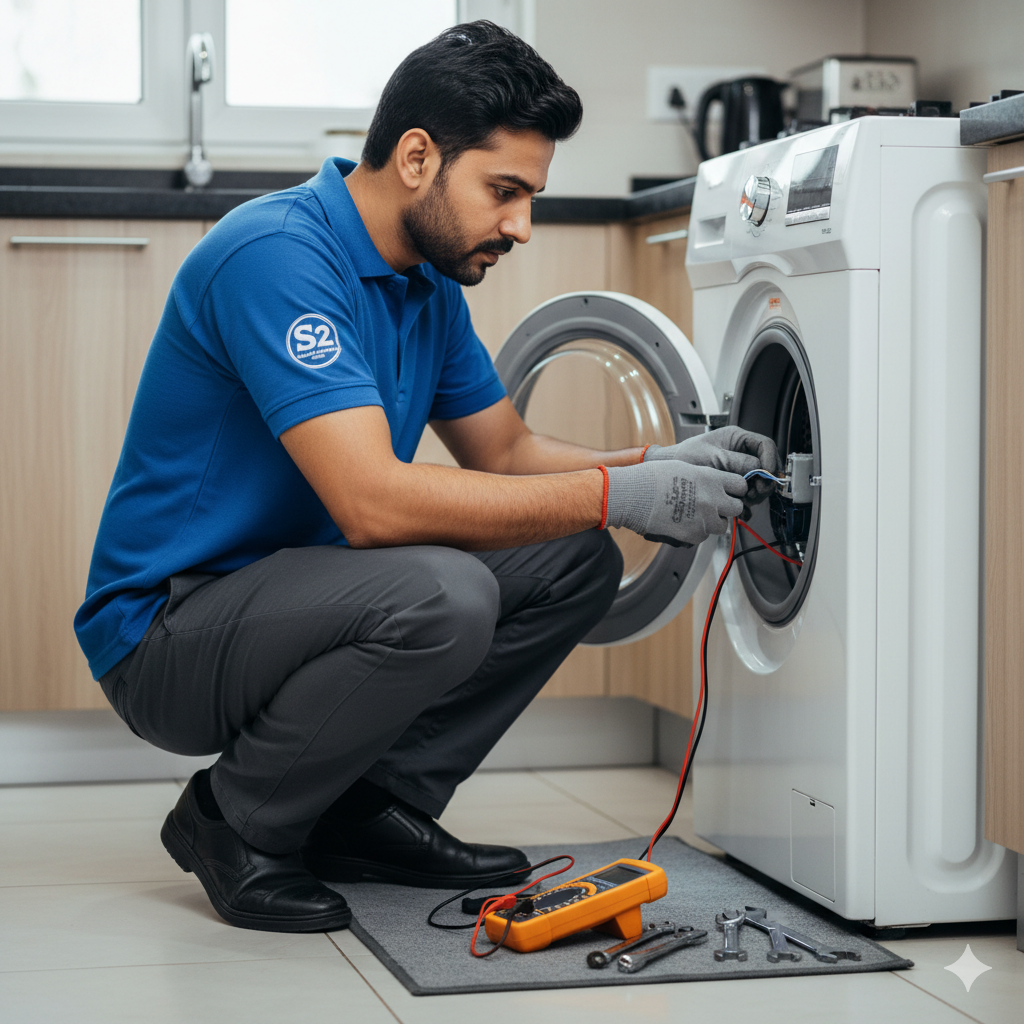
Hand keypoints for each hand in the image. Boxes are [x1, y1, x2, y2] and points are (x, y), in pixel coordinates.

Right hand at [604, 460, 745, 546]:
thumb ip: (705, 478)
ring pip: (722, 525)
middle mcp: (713, 499)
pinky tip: (681, 523)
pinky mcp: (694, 535)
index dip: (734, 489)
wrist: (633, 496)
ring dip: (712, 522)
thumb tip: (715, 485)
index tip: (728, 491)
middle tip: (713, 506)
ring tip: (693, 515)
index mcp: (712, 478)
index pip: (740, 485)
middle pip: (737, 508)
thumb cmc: (653, 478)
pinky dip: (696, 532)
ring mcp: (705, 519)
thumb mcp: (685, 468)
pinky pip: (703, 536)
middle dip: (726, 508)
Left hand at [644, 426, 780, 505]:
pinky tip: (738, 508)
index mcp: (737, 439)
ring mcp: (738, 470)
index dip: (770, 460)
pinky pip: (747, 495)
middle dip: (762, 482)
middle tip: (753, 493)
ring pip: (758, 483)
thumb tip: (760, 470)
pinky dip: (745, 504)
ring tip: (741, 500)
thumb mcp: (713, 458)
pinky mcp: (733, 485)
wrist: (670, 470)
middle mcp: (741, 453)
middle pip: (765, 467)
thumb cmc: (685, 457)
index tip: (767, 475)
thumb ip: (738, 463)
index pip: (766, 446)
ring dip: (754, 495)